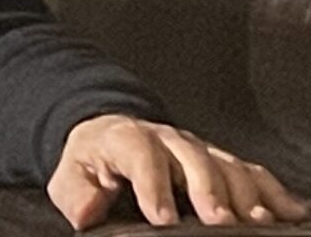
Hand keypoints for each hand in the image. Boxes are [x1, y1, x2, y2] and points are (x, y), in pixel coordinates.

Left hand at [49, 114, 306, 228]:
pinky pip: (251, 172)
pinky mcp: (220, 162)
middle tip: (219, 223)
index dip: (153, 184)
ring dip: (245, 193)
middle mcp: (168, 140)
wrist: (111, 139)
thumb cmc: (94, 164)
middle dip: (208, 190)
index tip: (162, 219)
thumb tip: (87, 209)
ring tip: (257, 222)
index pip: (140, 154)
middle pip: (192, 158)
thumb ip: (76, 192)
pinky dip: (271, 191)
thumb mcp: (71, 176)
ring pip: (227, 164)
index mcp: (126, 139)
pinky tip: (289, 212)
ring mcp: (198, 149)